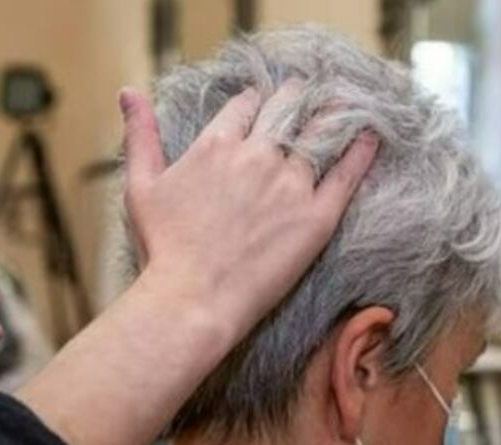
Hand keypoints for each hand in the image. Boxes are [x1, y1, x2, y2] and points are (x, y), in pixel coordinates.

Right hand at [118, 82, 378, 339]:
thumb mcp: (142, 184)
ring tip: (348, 104)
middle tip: (310, 93)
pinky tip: (373, 135)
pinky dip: (361, 152)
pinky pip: (346, 175)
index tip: (267, 101)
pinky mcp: (317, 216)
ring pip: (319, 135)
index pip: (247, 107)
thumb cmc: (163, 248)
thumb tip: (127, 92)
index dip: (258, 101)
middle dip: (297, 97)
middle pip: (286, 111)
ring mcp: (290, 184)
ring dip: (333, 115)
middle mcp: (257, 155)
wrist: (193, 297)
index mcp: (217, 144)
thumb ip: (141, 134)